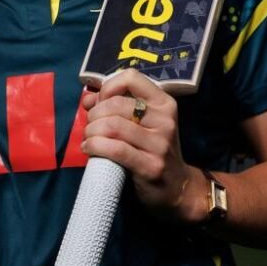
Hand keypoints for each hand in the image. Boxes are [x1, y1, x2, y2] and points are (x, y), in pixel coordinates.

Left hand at [81, 68, 199, 223]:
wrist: (177, 187)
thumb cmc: (154, 150)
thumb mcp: (142, 124)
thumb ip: (116, 108)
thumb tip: (88, 98)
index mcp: (164, 103)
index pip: (131, 78)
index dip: (108, 87)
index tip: (100, 102)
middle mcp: (165, 119)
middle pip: (115, 105)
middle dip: (94, 115)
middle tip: (90, 127)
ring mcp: (160, 143)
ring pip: (112, 126)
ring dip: (91, 132)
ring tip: (89, 139)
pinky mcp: (151, 166)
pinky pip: (114, 149)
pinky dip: (95, 146)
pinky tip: (89, 149)